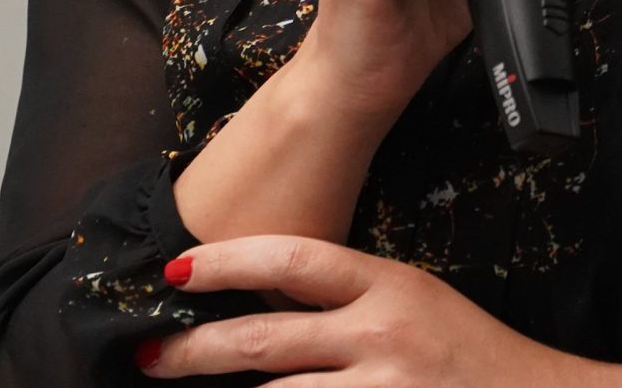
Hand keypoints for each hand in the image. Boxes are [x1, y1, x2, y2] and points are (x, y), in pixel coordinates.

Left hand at [135, 235, 600, 386]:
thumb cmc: (474, 361)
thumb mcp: (417, 306)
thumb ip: (349, 303)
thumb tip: (260, 309)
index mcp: (389, 285)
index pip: (292, 259)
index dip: (226, 263)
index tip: (175, 272)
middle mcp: (384, 335)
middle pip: (263, 340)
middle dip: (192, 351)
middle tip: (148, 356)